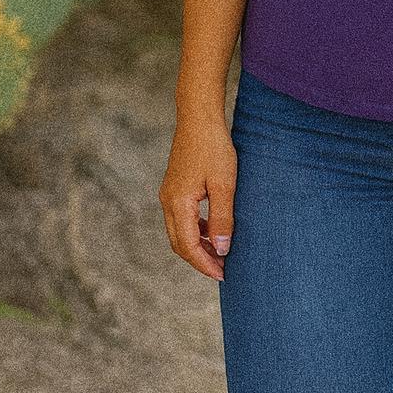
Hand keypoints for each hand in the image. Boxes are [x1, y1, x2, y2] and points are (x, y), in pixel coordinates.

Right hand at [158, 115, 236, 281]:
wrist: (199, 118)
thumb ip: (222, 218)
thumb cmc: (214, 147)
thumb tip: (221, 249)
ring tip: (219, 253)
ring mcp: (168, 194)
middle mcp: (168, 201)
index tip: (223, 275)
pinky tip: (212, 229)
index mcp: (178, 203)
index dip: (205, 264)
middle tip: (222, 270)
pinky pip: (181, 218)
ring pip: (179, 232)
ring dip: (197, 246)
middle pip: (179, 243)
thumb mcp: (224, 184)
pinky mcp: (174, 187)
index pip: (188, 246)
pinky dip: (195, 230)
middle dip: (199, 260)